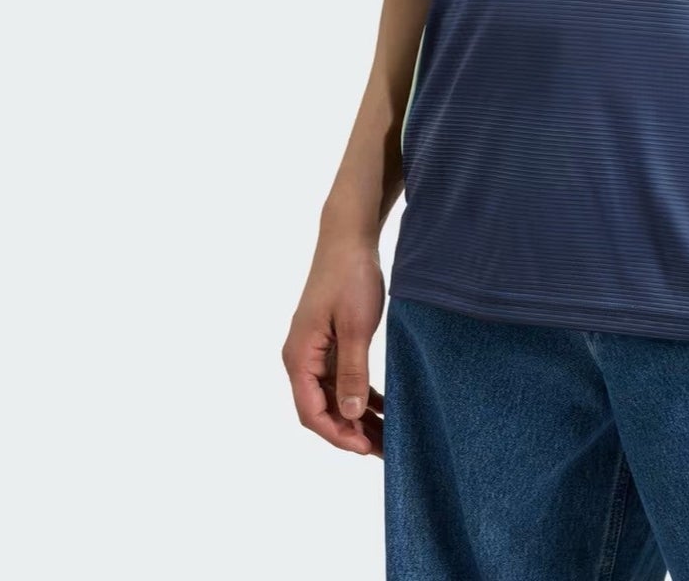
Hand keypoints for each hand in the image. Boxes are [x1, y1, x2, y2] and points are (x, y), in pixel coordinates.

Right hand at [282, 235, 387, 457]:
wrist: (348, 237)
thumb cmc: (350, 276)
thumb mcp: (355, 326)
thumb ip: (353, 371)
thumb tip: (351, 414)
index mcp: (299, 357)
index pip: (312, 413)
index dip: (338, 435)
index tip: (367, 448)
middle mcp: (301, 358)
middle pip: (322, 409)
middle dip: (351, 432)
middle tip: (385, 450)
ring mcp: (314, 351)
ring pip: (334, 396)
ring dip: (358, 416)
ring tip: (388, 436)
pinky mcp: (329, 342)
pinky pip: (341, 378)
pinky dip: (360, 394)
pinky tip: (382, 407)